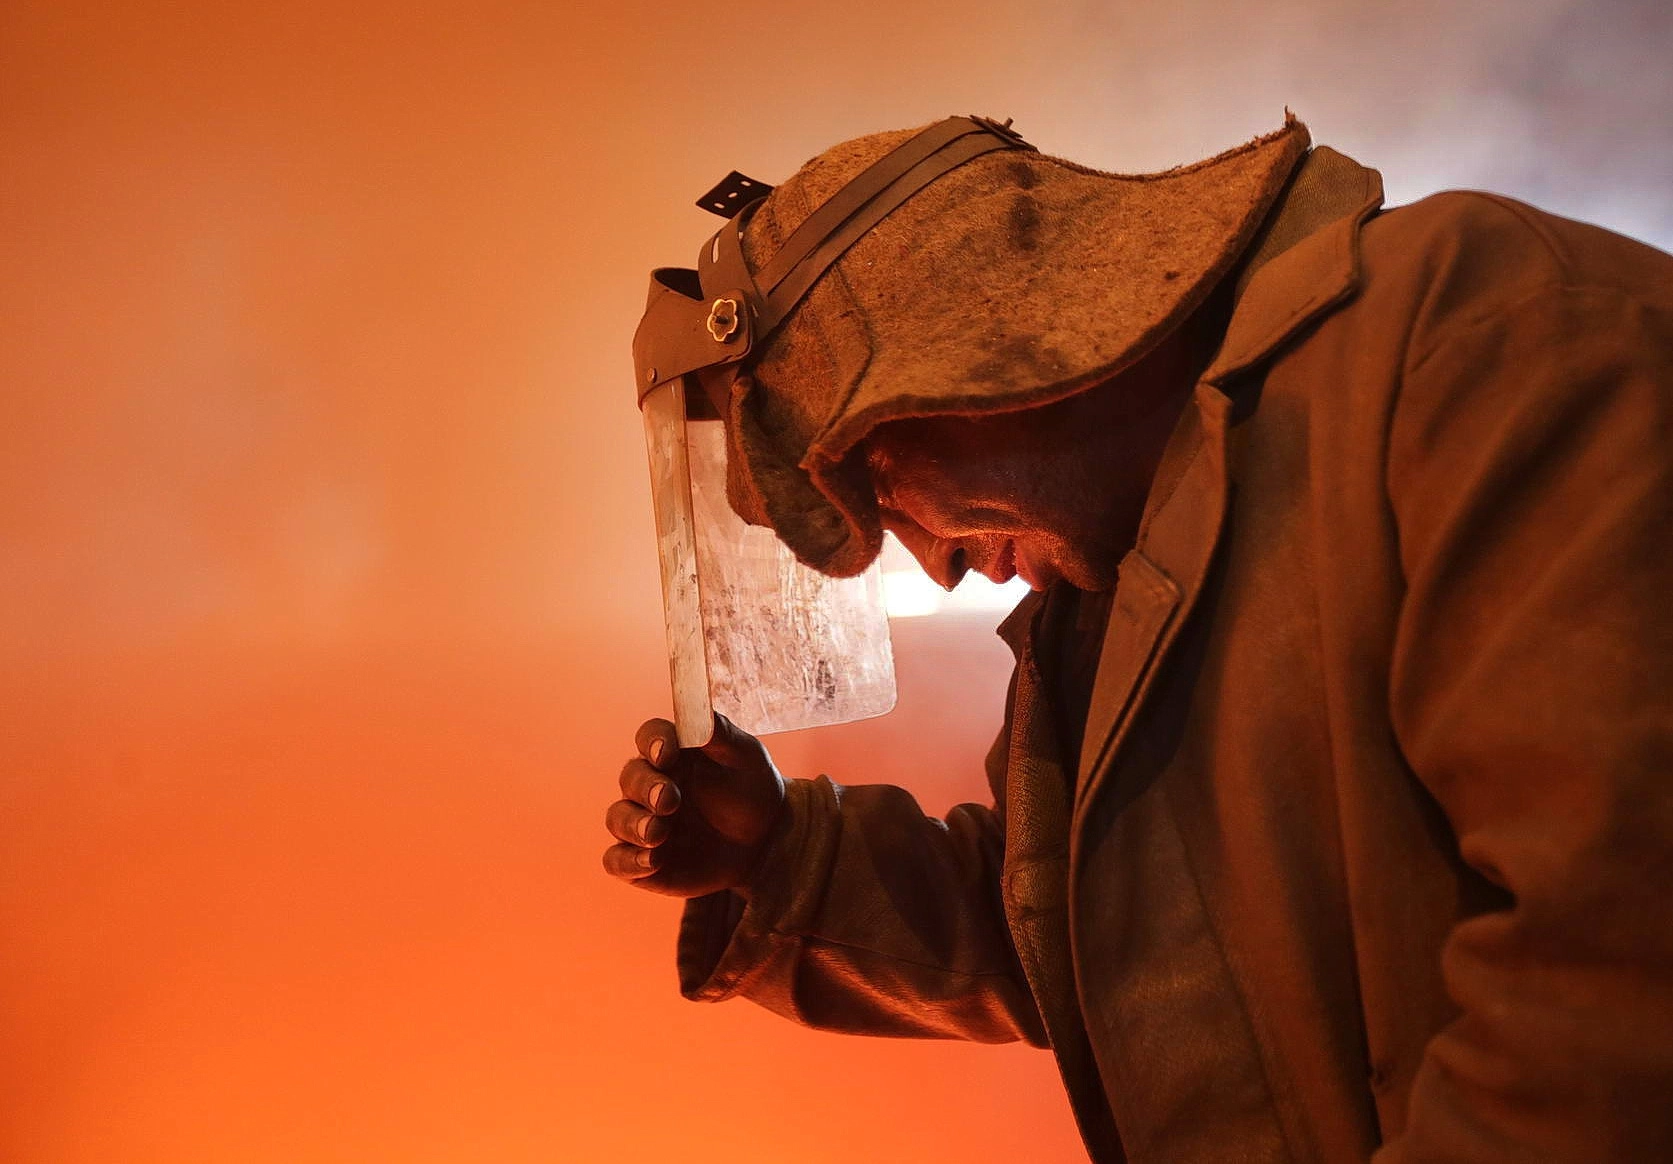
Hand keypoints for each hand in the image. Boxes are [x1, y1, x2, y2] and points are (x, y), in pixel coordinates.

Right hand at [602, 713, 786, 898]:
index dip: (652, 742)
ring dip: (634, 824)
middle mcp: (650, 785)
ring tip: (658, 833)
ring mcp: (642, 822)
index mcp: (671, 753)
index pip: (649, 737)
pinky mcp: (642, 861)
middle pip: (631, 777)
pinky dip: (627, 861)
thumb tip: (701, 714)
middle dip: (646, 787)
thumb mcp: (747, 758)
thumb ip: (723, 736)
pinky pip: (617, 861)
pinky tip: (650, 862)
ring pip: (618, 818)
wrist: (764, 841)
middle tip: (668, 799)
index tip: (666, 752)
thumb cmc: (751, 790)